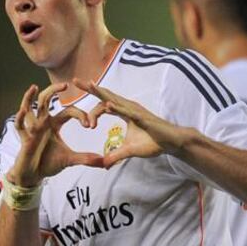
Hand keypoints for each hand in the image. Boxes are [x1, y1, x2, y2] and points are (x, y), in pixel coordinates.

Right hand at [8, 83, 103, 185]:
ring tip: (34, 87)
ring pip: (29, 108)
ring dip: (29, 97)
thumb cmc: (48, 163)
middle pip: (46, 99)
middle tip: (65, 85)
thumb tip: (103, 162)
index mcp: (54, 124)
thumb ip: (85, 158)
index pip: (68, 111)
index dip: (80, 115)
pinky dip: (20, 118)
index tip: (89, 125)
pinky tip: (22, 111)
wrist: (33, 175)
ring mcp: (31, 129)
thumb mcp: (69, 160)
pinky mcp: (24, 139)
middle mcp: (42, 122)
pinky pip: (20, 126)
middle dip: (54, 90)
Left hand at [73, 79, 192, 168]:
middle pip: (106, 95)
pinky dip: (117, 108)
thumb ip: (115, 156)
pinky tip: (107, 105)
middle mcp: (128, 107)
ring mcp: (135, 111)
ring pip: (115, 99)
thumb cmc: (153, 142)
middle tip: (75, 80)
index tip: (88, 125)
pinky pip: (127, 112)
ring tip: (89, 85)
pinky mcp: (142, 118)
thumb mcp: (129, 150)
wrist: (171, 143)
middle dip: (90, 87)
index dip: (92, 112)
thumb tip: (104, 165)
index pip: (104, 104)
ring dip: (101, 92)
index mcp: (124, 111)